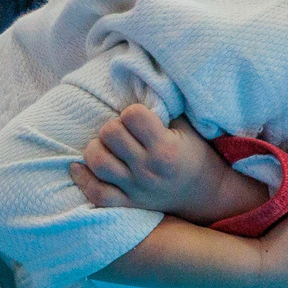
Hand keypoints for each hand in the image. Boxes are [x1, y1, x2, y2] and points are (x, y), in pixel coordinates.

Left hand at [71, 103, 267, 221]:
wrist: (207, 195)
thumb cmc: (195, 154)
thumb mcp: (187, 127)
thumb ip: (163, 108)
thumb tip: (136, 83)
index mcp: (166, 148)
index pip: (132, 116)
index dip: (132, 112)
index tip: (139, 119)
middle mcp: (148, 170)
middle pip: (109, 134)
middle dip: (113, 127)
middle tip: (124, 133)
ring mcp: (136, 189)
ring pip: (97, 161)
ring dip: (98, 148)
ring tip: (109, 147)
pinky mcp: (128, 204)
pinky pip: (96, 193)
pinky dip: (83, 178)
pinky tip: (80, 166)